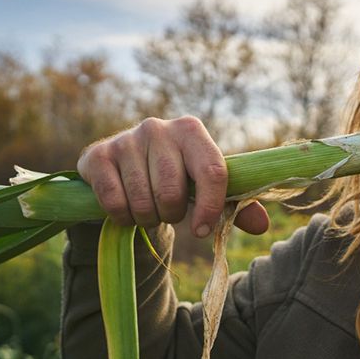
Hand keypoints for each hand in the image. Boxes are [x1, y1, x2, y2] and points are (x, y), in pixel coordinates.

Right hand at [77, 116, 269, 236]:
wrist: (123, 172)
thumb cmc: (174, 179)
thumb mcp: (205, 189)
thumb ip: (235, 206)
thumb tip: (262, 226)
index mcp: (192, 130)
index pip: (212, 171)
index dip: (210, 207)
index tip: (203, 231)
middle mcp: (158, 128)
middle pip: (173, 192)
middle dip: (172, 214)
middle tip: (168, 212)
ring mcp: (126, 139)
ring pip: (144, 201)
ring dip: (147, 218)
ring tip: (148, 208)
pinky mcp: (97, 155)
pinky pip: (115, 202)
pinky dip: (122, 217)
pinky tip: (125, 208)